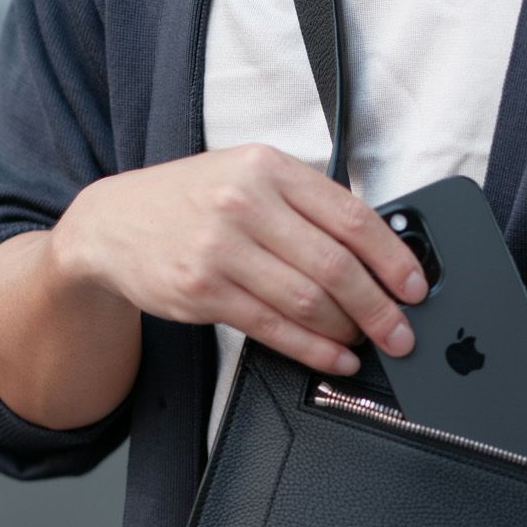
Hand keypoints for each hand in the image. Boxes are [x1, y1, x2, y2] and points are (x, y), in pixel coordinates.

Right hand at [52, 142, 427, 374]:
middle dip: (380, 308)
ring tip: (368, 343)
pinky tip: (335, 358)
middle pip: (335, 267)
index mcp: (267, 168)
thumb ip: (306, 204)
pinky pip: (274, 329)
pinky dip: (314, 350)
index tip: (415, 287)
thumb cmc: (193, 201)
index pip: (350, 217)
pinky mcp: (202, 291)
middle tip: (402, 332)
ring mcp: (220, 249)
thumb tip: (379, 251)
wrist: (110, 225)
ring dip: (348, 332)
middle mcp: (243, 203)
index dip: (393, 259)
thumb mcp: (248, 176)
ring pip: (307, 302)